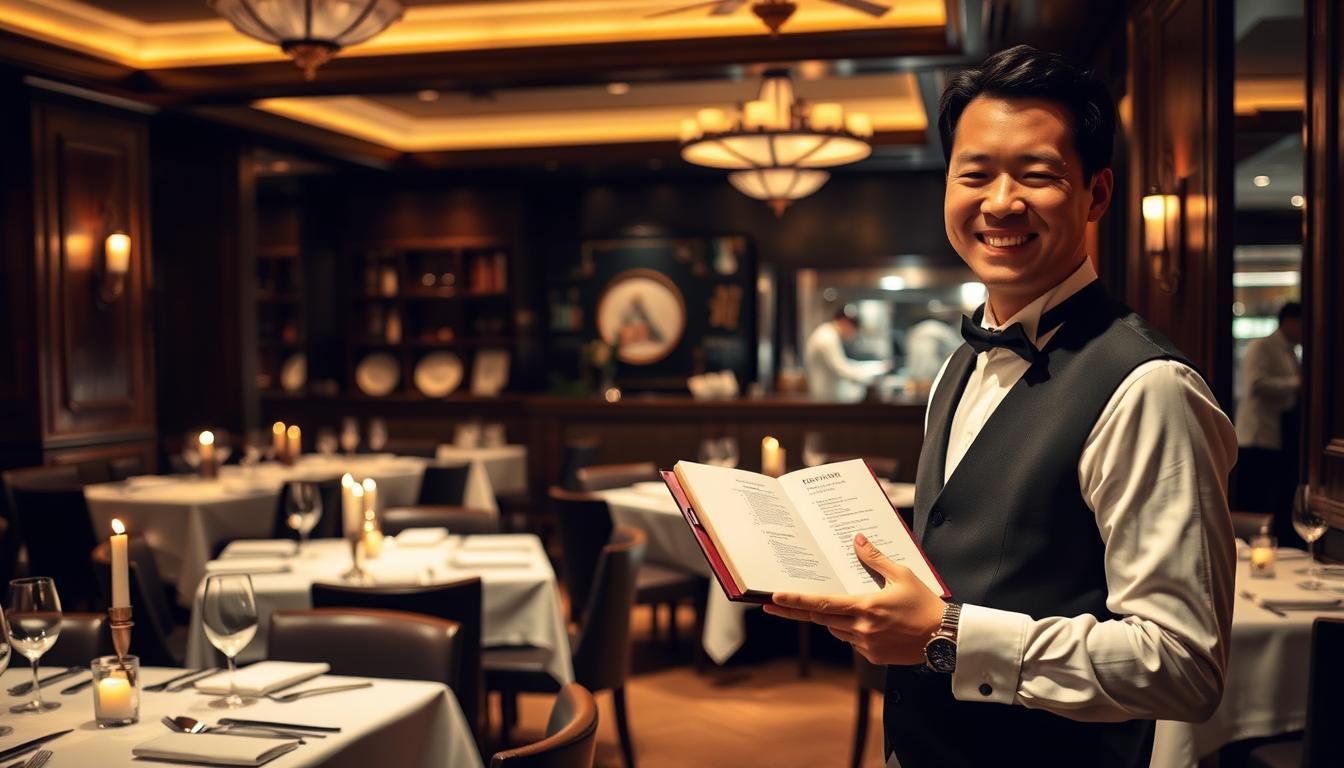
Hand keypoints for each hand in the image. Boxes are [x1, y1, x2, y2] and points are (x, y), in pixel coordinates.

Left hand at [763, 533, 945, 665]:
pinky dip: (852, 630)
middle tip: (773, 607)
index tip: (774, 599)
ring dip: (831, 619)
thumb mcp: (902, 575)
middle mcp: (861, 628)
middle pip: (820, 619)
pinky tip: (867, 623)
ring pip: (836, 630)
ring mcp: (866, 645)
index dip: (796, 601)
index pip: (822, 604)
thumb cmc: (925, 604)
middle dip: (796, 612)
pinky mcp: (873, 656)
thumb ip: (875, 559)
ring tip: (840, 607)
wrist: (945, 637)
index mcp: (866, 607)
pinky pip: (852, 641)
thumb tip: (857, 540)